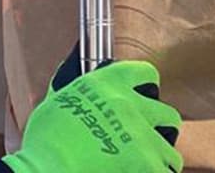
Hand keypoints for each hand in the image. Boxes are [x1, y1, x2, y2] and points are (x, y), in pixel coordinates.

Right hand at [2, 51, 182, 172]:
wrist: (46, 166)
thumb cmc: (45, 139)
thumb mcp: (57, 97)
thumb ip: (76, 80)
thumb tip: (78, 52)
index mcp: (107, 82)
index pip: (146, 73)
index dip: (148, 88)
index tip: (145, 97)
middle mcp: (129, 103)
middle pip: (167, 114)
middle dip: (159, 128)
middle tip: (145, 140)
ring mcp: (141, 134)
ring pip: (170, 147)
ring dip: (158, 156)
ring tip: (143, 163)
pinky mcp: (147, 163)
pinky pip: (167, 170)